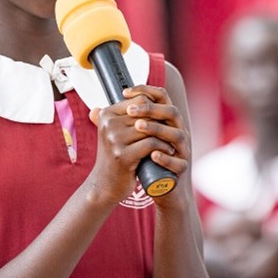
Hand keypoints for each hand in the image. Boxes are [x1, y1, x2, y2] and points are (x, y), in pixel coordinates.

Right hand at [87, 85, 189, 205]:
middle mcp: (108, 124)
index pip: (139, 100)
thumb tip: (132, 92)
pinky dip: (162, 147)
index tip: (161, 120)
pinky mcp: (123, 156)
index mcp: (106, 114)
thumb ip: (122, 113)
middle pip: (146, 114)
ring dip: (165, 136)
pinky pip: (151, 144)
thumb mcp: (114, 131)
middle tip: (172, 131)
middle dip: (161, 123)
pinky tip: (167, 151)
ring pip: (150, 128)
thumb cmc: (115, 156)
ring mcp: (114, 140)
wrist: (105, 185)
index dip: (154, 109)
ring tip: (171, 143)